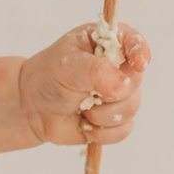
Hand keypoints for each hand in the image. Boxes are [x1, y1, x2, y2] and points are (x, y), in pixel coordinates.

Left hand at [18, 22, 150, 146]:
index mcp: (106, 43)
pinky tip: (85, 123)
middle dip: (110, 92)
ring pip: (132, 107)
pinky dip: (102, 131)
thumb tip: (124, 86)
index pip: (134, 42)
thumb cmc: (48, 77)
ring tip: (81, 107)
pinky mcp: (114, 119)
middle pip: (136, 80)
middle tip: (86, 91)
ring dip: (103, 113)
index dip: (141, 52)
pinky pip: (124, 130)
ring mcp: (117, 94)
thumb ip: (97, 71)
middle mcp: (117, 67)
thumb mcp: (68, 65)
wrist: (32, 108)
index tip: (139, 64)